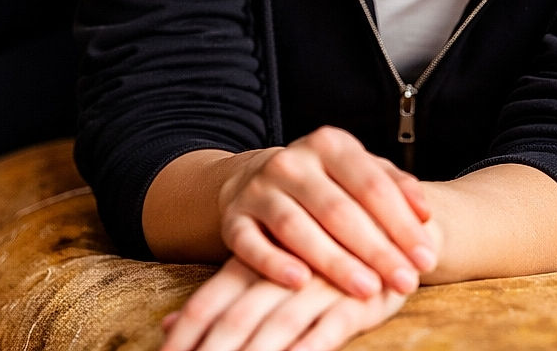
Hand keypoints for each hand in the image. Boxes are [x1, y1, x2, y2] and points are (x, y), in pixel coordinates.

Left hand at [160, 257, 407, 350]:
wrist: (389, 219)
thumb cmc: (318, 251)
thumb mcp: (268, 266)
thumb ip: (222, 295)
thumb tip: (167, 325)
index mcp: (258, 259)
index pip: (213, 299)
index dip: (188, 330)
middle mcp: (285, 268)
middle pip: (240, 316)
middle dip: (215, 349)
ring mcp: (321, 281)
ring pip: (280, 322)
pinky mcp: (359, 296)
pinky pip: (330, 327)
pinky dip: (310, 348)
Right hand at [217, 127, 435, 297]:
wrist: (257, 180)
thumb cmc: (325, 182)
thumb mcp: (359, 171)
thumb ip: (395, 186)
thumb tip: (426, 213)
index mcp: (329, 144)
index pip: (372, 184)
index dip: (401, 222)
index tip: (425, 257)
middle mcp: (292, 161)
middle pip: (338, 209)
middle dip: (376, 249)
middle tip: (405, 282)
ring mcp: (259, 189)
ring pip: (297, 228)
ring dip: (334, 261)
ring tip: (367, 289)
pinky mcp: (233, 218)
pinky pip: (251, 244)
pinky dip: (274, 264)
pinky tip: (300, 283)